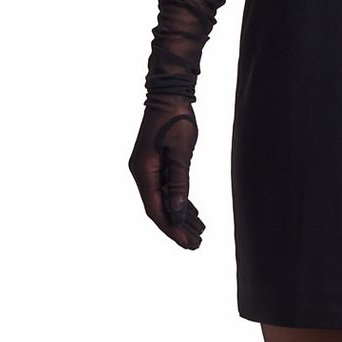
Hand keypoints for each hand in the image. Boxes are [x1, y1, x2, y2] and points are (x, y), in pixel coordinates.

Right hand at [129, 98, 204, 248]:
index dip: (172, 229)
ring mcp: (148, 169)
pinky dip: (180, 202)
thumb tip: (177, 214)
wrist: (170, 95)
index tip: (188, 243)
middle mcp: (142, 174)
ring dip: (181, 217)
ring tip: (199, 234)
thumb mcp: (180, 153)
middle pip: (159, 208)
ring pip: (165, 200)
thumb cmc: (176, 120)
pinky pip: (167, 189)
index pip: (156, 209)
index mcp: (144, 172)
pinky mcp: (157, 164)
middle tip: (196, 246)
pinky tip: (193, 214)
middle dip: (178, 228)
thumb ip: (179, 184)